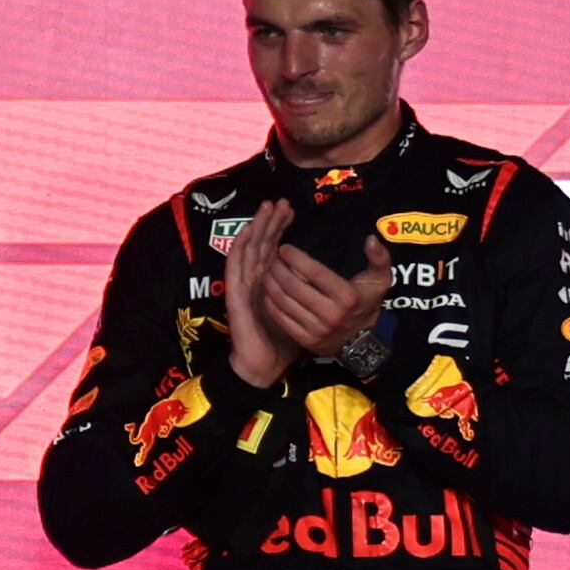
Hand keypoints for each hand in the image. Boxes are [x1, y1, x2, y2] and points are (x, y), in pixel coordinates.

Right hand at [222, 199, 298, 389]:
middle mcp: (255, 281)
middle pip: (261, 243)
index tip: (291, 210)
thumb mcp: (307, 314)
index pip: (273, 249)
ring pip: (248, 249)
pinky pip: (235, 266)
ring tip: (268, 207)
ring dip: (257, 227)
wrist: (264, 367)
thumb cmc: (284, 344)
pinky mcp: (236, 295)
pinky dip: (240, 247)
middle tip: (282, 201)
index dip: (280, 229)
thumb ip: (315, 296)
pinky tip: (249, 231)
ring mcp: (244, 286)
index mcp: (270, 284)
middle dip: (271, 221)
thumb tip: (335, 284)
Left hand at [259, 233, 390, 362]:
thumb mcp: (380, 280)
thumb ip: (379, 257)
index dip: (295, 258)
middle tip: (271, 258)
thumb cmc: (366, 302)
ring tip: (266, 271)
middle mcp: (331, 315)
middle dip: (278, 268)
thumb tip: (370, 238)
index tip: (283, 248)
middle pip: (294, 286)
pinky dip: (271, 303)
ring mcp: (317, 330)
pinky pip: (281, 319)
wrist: (362, 341)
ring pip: (284, 302)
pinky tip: (268, 291)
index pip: (314, 272)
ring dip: (271, 284)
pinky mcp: (306, 341)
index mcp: (347, 297)